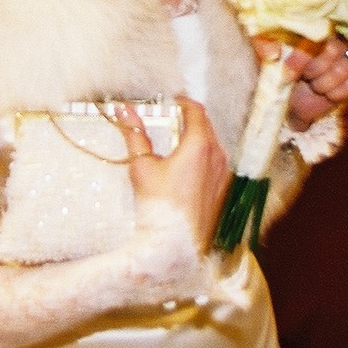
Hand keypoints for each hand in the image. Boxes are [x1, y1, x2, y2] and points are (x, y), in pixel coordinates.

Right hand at [115, 99, 228, 248]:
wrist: (175, 245)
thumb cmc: (159, 207)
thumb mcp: (142, 166)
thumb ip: (135, 134)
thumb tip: (124, 111)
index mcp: (200, 145)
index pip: (195, 110)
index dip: (181, 102)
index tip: (169, 102)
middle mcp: (217, 155)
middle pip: (205, 125)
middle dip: (187, 119)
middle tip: (167, 119)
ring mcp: (223, 173)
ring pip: (212, 144)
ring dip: (195, 137)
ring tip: (173, 143)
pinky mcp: (223, 188)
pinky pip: (215, 162)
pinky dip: (201, 156)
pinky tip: (183, 167)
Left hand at [262, 35, 347, 130]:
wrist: (294, 99)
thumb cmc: (283, 71)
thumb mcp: (267, 56)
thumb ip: (264, 46)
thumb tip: (273, 52)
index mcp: (316, 23)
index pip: (316, 30)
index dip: (303, 54)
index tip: (289, 73)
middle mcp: (338, 32)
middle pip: (333, 48)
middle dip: (315, 70)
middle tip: (304, 79)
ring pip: (345, 66)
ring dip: (324, 83)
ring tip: (314, 86)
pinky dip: (339, 92)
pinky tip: (328, 94)